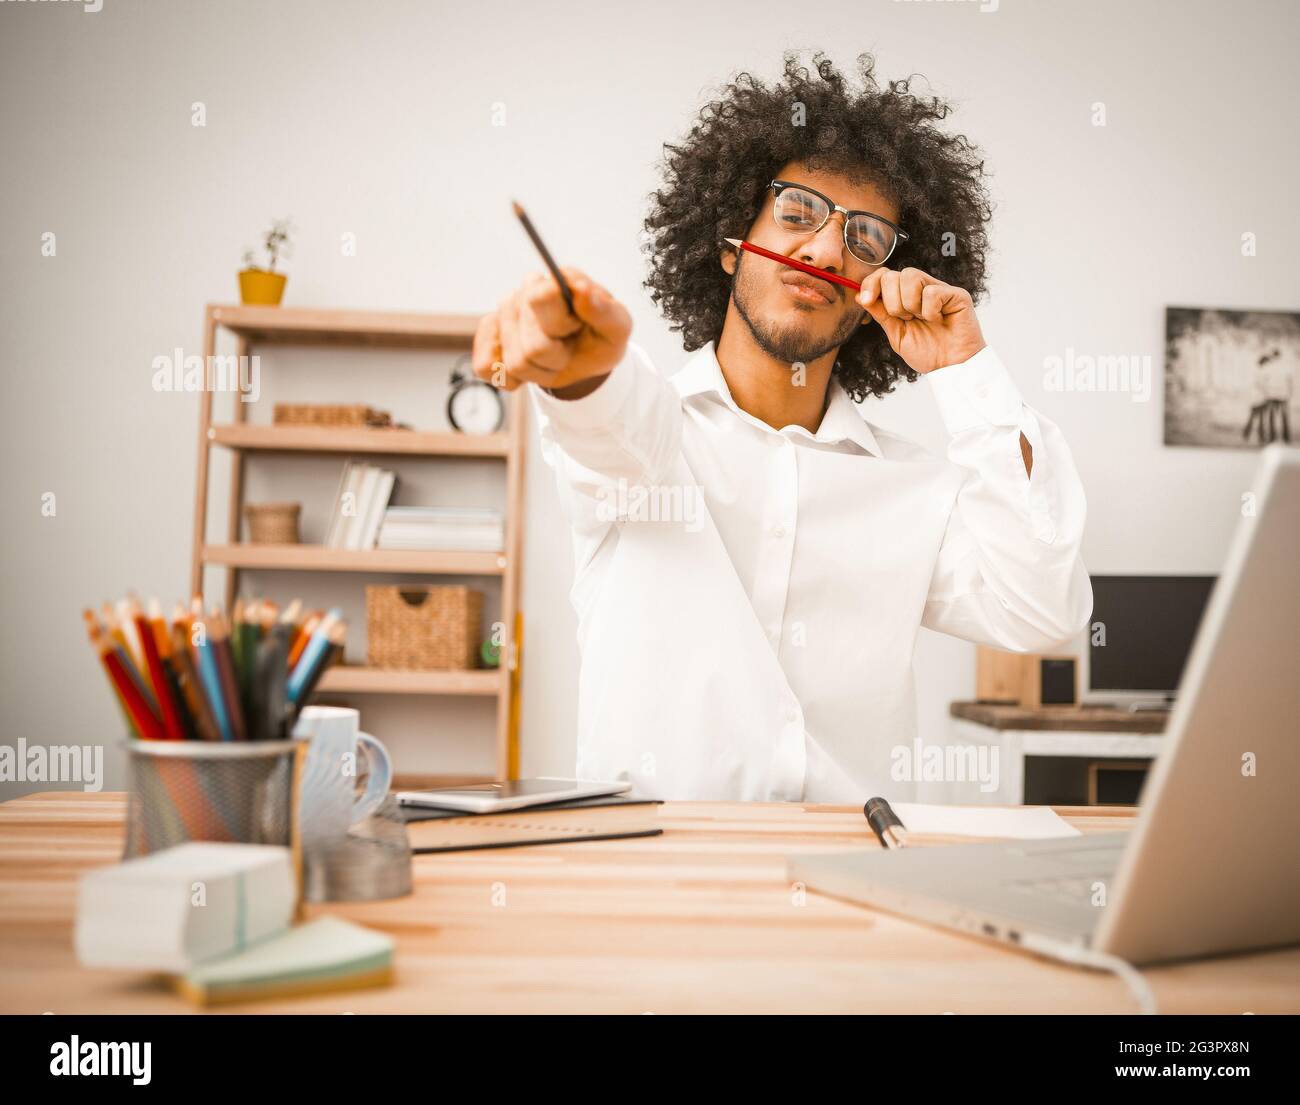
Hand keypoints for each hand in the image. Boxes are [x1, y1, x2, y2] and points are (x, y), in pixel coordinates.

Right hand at [472, 267, 631, 395]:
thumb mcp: (617, 327)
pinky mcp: (487, 339)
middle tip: (569, 350)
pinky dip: (509, 379)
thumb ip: (604, 310)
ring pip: (514, 362)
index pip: (540, 298)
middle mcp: (523, 294)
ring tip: (554, 358)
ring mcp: (501, 316)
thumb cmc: (600, 338)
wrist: (584, 358)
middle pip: (532, 345)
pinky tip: (529, 371)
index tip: (575, 327)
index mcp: (554, 283)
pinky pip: (485, 367)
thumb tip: (583, 291)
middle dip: (556, 359)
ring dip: (540, 372)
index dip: (560, 324)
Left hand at [856, 267, 985, 374]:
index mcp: (905, 296)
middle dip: (891, 301)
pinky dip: (930, 311)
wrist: (950, 367)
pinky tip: (938, 320)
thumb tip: (859, 296)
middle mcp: (922, 288)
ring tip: (921, 319)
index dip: (871, 283)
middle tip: (905, 319)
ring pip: (910, 276)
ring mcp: (939, 289)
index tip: (865, 300)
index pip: (884, 276)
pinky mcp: (956, 294)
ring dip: (909, 303)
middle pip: (893, 274)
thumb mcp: (896, 334)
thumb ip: (881, 314)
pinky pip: (932, 292)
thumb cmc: (927, 352)